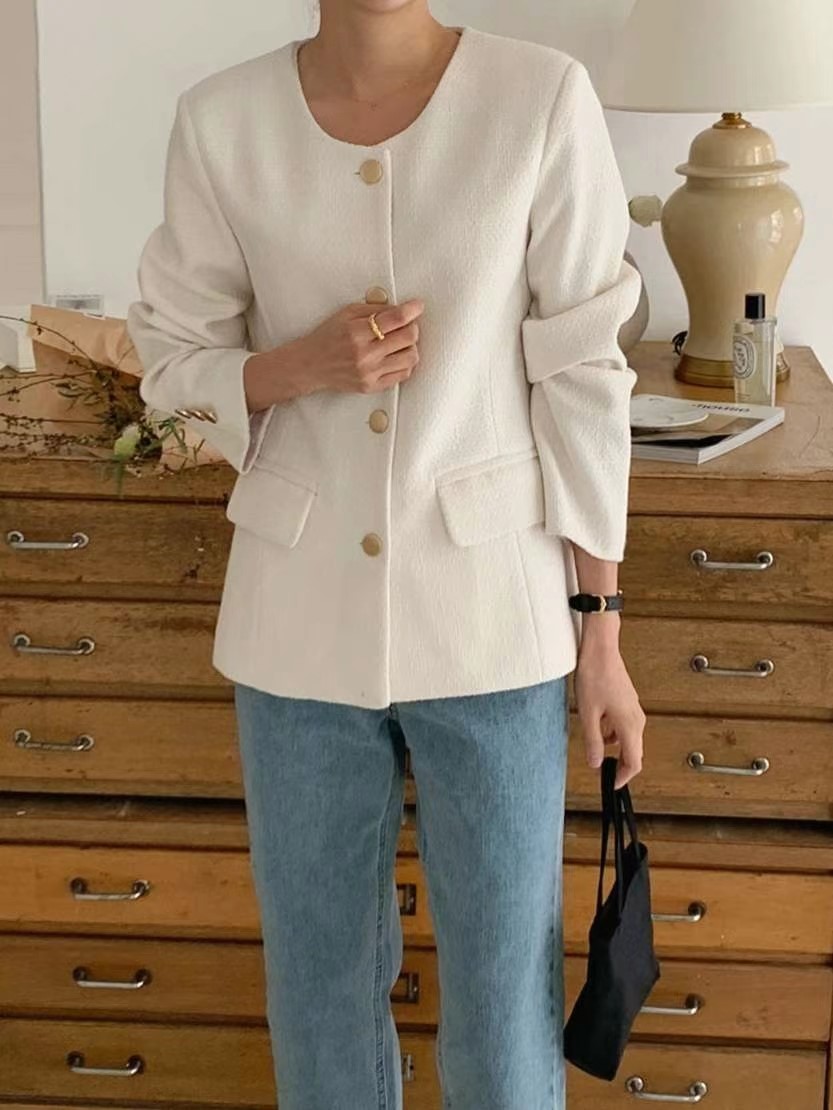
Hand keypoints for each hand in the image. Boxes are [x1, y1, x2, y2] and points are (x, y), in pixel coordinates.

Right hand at [292, 298, 424, 396]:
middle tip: (406, 325)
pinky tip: (396, 356)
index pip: (396, 318)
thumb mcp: (347, 313)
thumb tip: (402, 308)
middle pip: (408, 338)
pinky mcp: (372, 386)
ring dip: (410, 346)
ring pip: (411, 357)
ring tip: (400, 342)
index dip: (412, 310)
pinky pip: (403, 374)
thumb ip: (375, 309)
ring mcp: (370, 373)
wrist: (311, 365)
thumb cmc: (329, 336)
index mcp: (357, 331)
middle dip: (412, 327)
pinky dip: (405, 362)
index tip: (418, 306)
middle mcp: (365, 354)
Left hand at [574, 635, 645, 788]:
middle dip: (619, 764)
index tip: (612, 784)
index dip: (623, 777)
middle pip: (634, 752)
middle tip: (602, 771)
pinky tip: (597, 723)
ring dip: (614, 746)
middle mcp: (637, 719)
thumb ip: (593, 741)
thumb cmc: (594, 676)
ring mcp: (634, 709)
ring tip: (594, 742)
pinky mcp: (628, 702)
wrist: (600, 649)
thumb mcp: (588, 714)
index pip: (634, 762)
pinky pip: (624, 725)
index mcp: (629, 725)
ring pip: (628, 738)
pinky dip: (612, 732)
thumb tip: (595, 763)